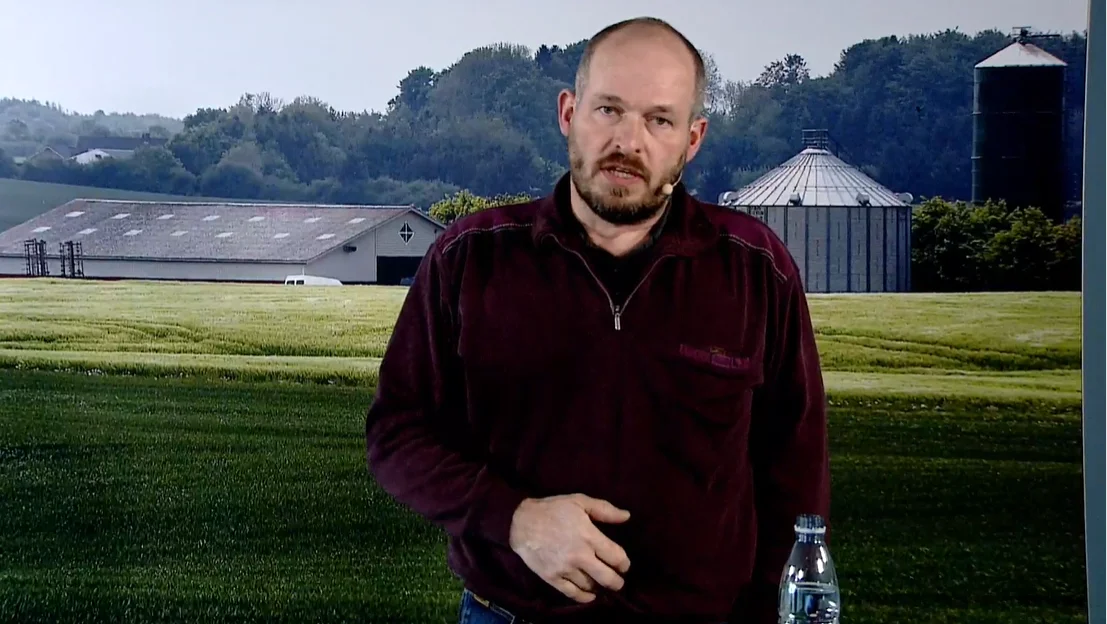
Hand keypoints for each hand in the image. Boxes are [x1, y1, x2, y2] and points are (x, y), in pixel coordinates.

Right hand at [508, 494, 631, 603]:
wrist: (521, 522)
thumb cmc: (553, 509)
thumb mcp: (579, 501)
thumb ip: (605, 510)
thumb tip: (627, 517)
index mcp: (589, 536)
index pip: (616, 557)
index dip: (624, 564)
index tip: (623, 564)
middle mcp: (580, 556)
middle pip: (607, 578)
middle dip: (617, 582)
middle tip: (618, 580)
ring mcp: (565, 569)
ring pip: (591, 586)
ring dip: (599, 587)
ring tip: (601, 583)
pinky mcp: (552, 578)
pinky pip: (572, 594)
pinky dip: (584, 597)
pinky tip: (589, 595)